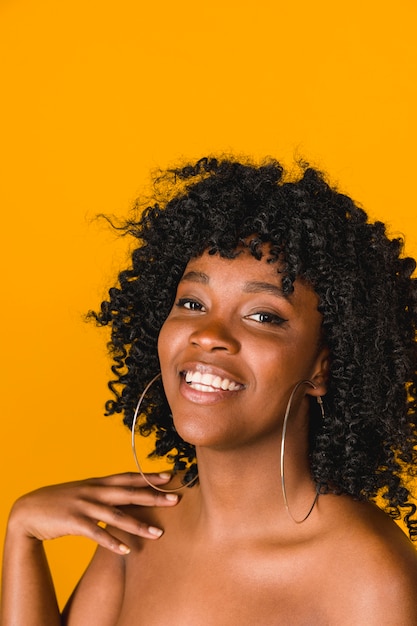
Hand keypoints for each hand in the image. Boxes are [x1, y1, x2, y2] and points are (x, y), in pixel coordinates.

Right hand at [7, 472, 177, 553]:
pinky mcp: (74, 522)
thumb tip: (124, 493)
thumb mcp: (83, 491)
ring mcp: (84, 506)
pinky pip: (97, 533)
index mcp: (97, 482)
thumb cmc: (60, 501)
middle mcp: (94, 491)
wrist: (28, 511)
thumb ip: (103, 492)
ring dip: (139, 525)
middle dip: (153, 497)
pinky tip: (127, 550)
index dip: (148, 476)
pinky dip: (112, 542)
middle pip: (128, 493)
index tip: (168, 476)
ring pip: (117, 516)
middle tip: (175, 500)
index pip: (128, 477)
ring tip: (158, 534)